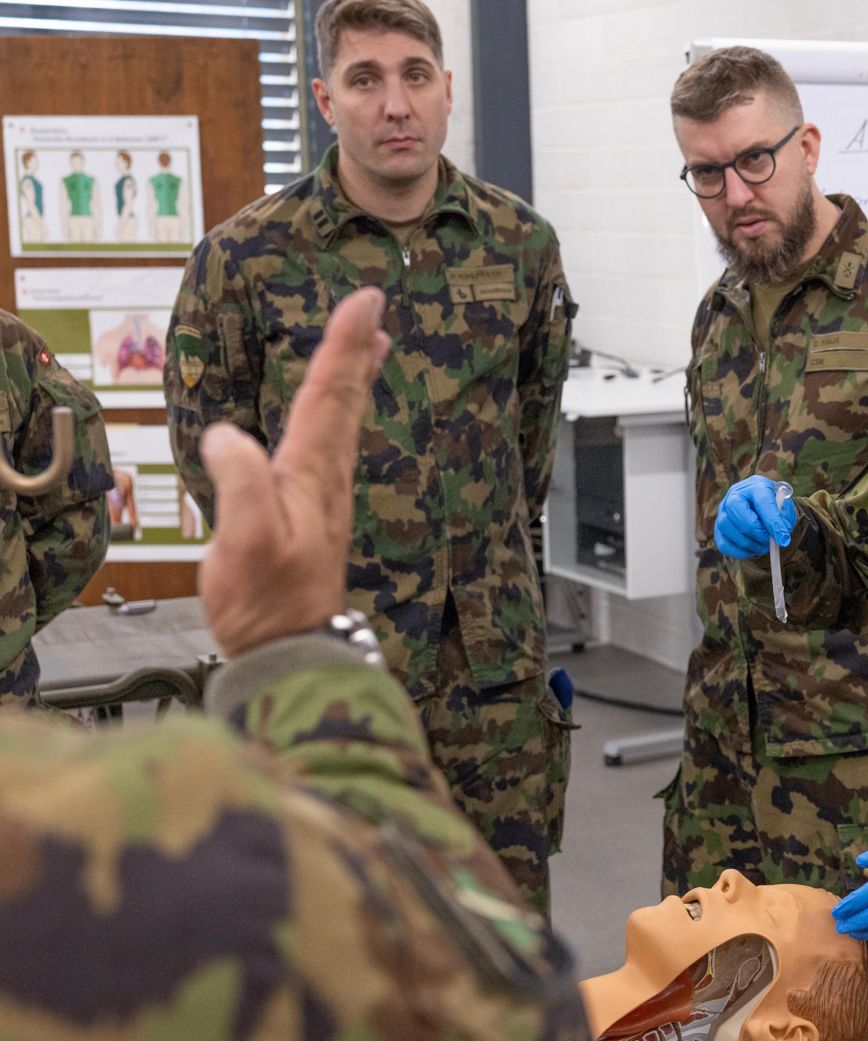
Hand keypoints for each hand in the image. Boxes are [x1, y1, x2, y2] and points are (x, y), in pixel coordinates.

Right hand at [199, 287, 388, 657]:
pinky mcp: (312, 510)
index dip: (343, 346)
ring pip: (341, 420)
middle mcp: (325, 476)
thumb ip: (241, 485)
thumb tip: (228, 436)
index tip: (364, 301)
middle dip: (356, 349)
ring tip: (370, 343)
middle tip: (373, 305)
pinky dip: (337, 413)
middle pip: (342, 399)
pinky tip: (334, 413)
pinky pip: (329, 443)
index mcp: (311, 473)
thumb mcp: (246, 541)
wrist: (288, 646)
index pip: (328, 395)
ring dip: (353, 377)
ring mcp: (322, 493)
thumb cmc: (266, 598)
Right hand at [713, 475, 795, 558]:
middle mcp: (735, 494)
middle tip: (769, 541)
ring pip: (726, 527)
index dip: (772, 522)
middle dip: (755, 531)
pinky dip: (740, 552)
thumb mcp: (786, 510)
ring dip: (748, 543)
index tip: (783, 539)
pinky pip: (723, 544)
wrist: (765, 511)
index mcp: (756, 485)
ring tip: (763, 545)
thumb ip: (783, 521)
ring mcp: (723, 511)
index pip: (762, 501)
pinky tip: (753, 550)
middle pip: (736, 510)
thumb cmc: (776, 509)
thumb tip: (780, 539)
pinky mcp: (718, 528)